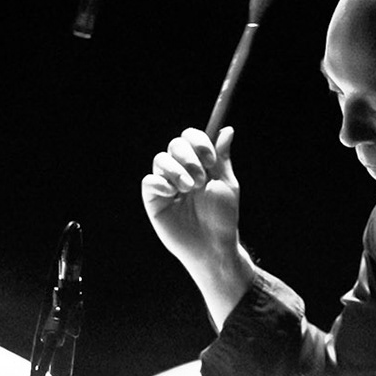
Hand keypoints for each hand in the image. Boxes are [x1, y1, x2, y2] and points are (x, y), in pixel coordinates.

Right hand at [142, 125, 241, 264]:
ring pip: (161, 159)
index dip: (199, 141)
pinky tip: (172, 194)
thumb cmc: (222, 217)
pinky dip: (160, 183)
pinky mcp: (153, 200)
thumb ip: (222, 158)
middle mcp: (181, 170)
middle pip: (175, 144)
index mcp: (199, 163)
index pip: (191, 137)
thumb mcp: (227, 184)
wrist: (213, 245)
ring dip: (177, 170)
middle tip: (201, 178)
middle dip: (189, 157)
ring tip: (189, 189)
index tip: (210, 158)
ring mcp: (166, 184)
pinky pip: (148, 181)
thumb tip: (226, 129)